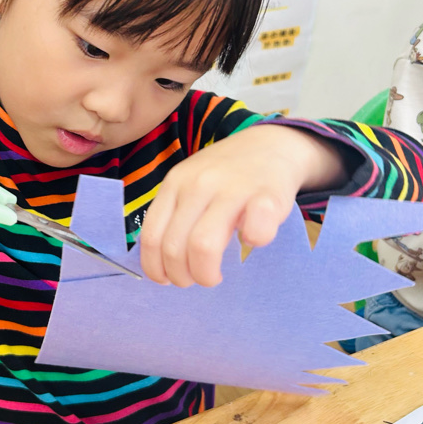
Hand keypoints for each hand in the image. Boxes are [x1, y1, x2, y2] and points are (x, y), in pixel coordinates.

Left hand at [139, 124, 347, 286]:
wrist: (271, 144)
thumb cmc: (227, 176)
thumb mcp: (190, 184)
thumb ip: (175, 215)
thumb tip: (161, 266)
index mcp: (174, 184)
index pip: (151, 237)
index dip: (156, 268)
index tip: (167, 279)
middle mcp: (198, 185)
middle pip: (174, 248)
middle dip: (182, 276)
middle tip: (196, 279)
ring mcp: (232, 189)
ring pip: (203, 245)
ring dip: (205, 273)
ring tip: (214, 275)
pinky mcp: (267, 195)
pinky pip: (255, 229)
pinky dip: (253, 241)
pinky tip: (252, 241)